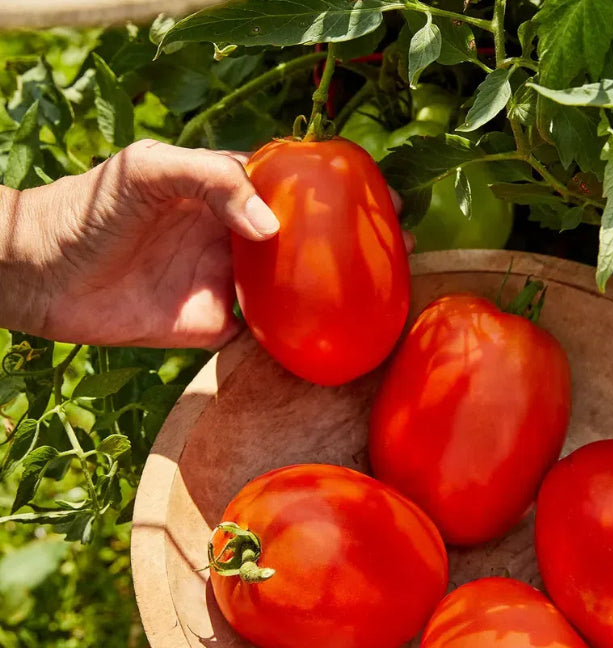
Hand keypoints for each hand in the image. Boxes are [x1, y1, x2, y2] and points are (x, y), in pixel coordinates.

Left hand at [0, 139, 412, 350]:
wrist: (43, 277)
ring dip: (335, 294)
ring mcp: (231, 285)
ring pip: (296, 290)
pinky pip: (268, 336)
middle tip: (400, 255)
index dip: (344, 193)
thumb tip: (272, 229)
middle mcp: (238, 238)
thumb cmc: (91, 210)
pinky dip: (300, 340)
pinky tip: (336, 342)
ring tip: (383, 299)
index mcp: (228, 192)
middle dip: (354, 246)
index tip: (387, 200)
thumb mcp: (149, 171)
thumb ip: (211, 180)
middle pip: (309, 242)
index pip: (299, 187)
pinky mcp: (217, 328)